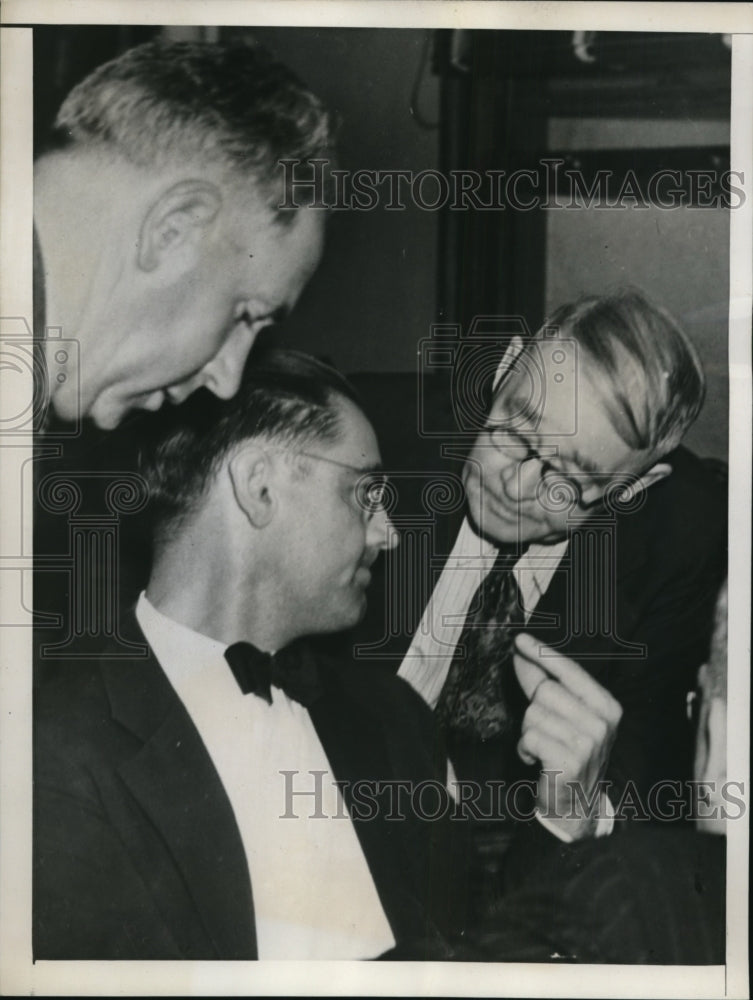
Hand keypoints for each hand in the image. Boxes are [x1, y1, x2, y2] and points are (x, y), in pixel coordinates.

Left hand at [513, 632, 622, 839]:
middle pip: (546, 692)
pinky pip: (530, 737)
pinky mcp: (569, 762)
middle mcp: (602, 723)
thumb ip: (546, 684)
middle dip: (534, 709)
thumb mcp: (566, 716)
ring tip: (544, 747)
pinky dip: (525, 749)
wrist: (575, 805)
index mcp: (607, 707)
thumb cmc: (568, 754)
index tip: (520, 640)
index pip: (570, 671)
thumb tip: (521, 654)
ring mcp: (588, 744)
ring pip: (534, 714)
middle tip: (545, 731)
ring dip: (529, 731)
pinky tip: (538, 760)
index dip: (543, 654)